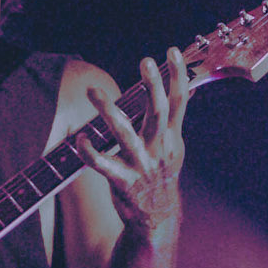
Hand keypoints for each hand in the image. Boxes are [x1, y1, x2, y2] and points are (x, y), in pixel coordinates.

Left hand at [76, 48, 187, 238]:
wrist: (157, 216)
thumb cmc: (160, 173)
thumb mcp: (174, 145)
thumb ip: (175, 116)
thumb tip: (188, 87)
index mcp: (171, 137)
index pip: (179, 101)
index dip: (177, 76)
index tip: (172, 51)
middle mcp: (159, 148)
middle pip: (158, 112)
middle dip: (153, 86)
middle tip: (145, 61)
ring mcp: (141, 165)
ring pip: (125, 133)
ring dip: (109, 111)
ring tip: (93, 91)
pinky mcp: (123, 182)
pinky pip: (103, 165)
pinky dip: (90, 152)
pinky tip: (79, 139)